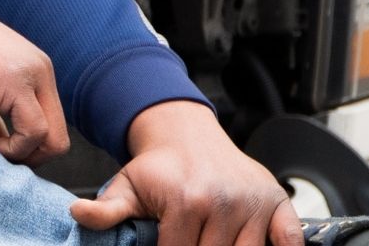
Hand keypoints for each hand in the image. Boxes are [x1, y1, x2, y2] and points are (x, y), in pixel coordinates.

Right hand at [0, 0, 68, 165]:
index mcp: (32, 69)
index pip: (49, 126)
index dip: (23, 150)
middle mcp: (40, 70)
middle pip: (58, 138)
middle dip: (26, 159)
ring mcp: (30, 74)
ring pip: (54, 141)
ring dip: (19, 158)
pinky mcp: (14, 82)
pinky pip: (34, 134)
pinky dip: (13, 151)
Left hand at [69, 100, 301, 245]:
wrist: (185, 134)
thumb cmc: (158, 166)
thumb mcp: (126, 185)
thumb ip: (106, 209)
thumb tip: (78, 214)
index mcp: (187, 201)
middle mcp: (225, 202)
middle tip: (189, 241)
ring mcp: (254, 203)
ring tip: (210, 240)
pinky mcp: (277, 201)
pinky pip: (290, 241)